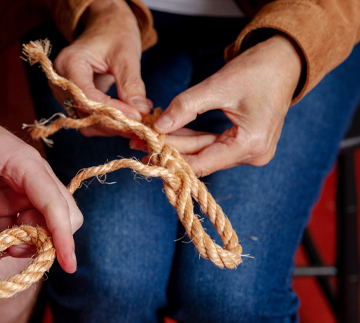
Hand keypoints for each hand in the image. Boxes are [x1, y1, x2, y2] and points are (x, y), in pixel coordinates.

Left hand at [0, 99, 81, 272]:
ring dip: (20, 244)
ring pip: (40, 225)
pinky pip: (17, 227)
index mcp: (25, 164)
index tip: (68, 264)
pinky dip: (4, 242)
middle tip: (9, 252)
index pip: (55, 203)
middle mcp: (32, 177)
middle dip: (43, 241)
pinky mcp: (10, 198)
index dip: (63, 235)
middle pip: (61, 215)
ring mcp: (22, 189)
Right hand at [52, 0, 150, 136]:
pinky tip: (130, 117)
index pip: (86, 96)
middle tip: (141, 126)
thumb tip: (141, 112)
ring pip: (86, 121)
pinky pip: (89, 119)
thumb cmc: (114, 33)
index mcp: (69, 63)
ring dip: (112, 127)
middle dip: (113, 123)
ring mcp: (64, 93)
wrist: (105, 26)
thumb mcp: (126, 55)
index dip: (111, 111)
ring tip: (138, 122)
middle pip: (83, 113)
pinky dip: (110, 123)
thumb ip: (132, 84)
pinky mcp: (74, 100)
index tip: (137, 117)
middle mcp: (60, 81)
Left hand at [139, 34, 301, 176]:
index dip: (171, 157)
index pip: (201, 162)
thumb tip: (158, 126)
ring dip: (177, 144)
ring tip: (146, 138)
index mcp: (251, 145)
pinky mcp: (245, 144)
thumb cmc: (258, 70)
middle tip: (137, 142)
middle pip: (201, 159)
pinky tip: (168, 134)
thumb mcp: (218, 86)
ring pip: (204, 152)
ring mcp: (251, 152)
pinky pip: (212, 145)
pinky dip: (191, 138)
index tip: (145, 149)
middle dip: (169, 149)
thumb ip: (186, 106)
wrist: (285, 61)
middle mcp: (254, 155)